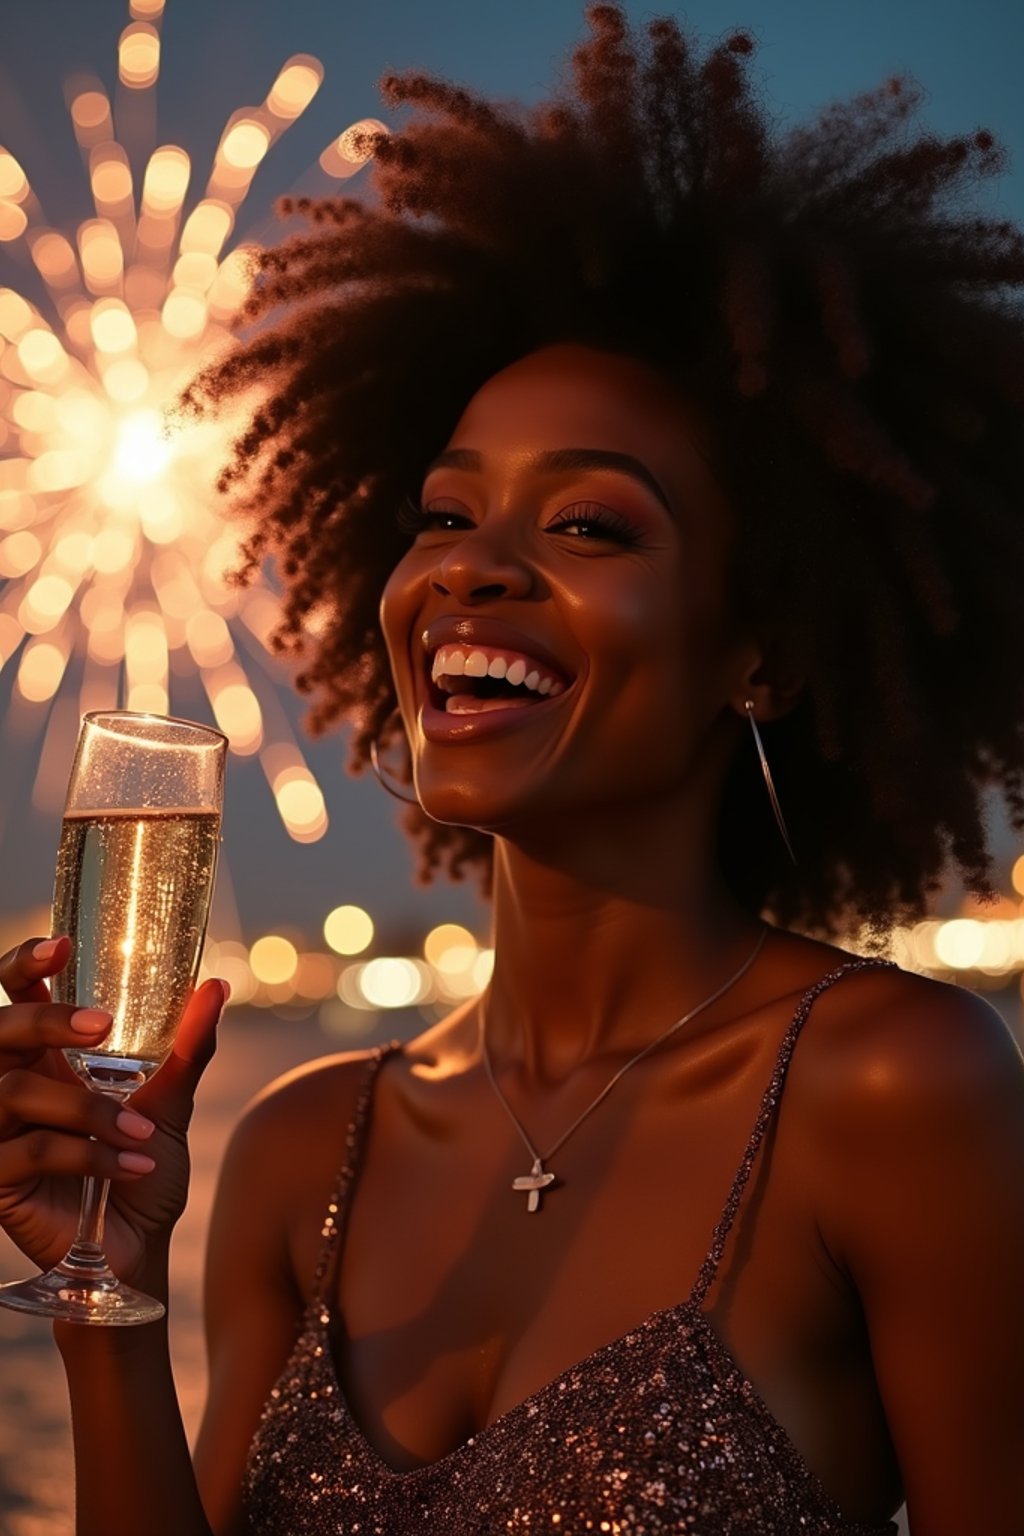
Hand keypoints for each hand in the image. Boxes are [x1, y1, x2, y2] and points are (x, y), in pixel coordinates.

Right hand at [0, 934, 226, 1287]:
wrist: (136, 1252)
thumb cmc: (143, 1173)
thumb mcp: (170, 1105)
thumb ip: (188, 1047)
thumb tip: (217, 986)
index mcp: (45, 1060)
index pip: (15, 998)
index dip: (24, 966)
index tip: (61, 945)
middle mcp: (12, 1089)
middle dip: (46, 1019)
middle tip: (102, 1026)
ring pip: (13, 1091)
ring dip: (85, 1108)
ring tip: (142, 1133)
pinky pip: (28, 1151)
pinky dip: (86, 1155)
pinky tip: (131, 1166)